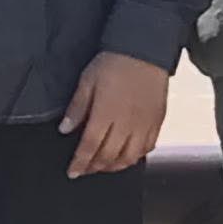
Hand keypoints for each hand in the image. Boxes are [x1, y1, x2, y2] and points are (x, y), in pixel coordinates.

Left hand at [60, 50, 169, 175]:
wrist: (144, 51)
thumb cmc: (113, 64)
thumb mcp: (87, 81)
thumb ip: (77, 107)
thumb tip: (65, 129)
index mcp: (106, 114)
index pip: (90, 146)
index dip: (80, 162)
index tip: (73, 172)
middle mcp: (127, 124)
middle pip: (109, 155)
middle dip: (95, 167)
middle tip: (85, 170)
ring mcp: (144, 124)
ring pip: (130, 157)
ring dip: (115, 166)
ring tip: (103, 166)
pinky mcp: (157, 122)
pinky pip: (148, 147)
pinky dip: (136, 157)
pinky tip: (127, 156)